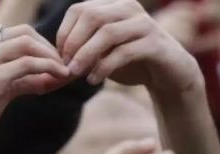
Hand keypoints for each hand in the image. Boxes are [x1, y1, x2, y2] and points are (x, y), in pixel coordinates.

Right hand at [0, 25, 68, 153]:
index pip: (15, 33)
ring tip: (65, 73)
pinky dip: (48, 69)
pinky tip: (58, 80)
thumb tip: (51, 76)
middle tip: (64, 66)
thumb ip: (21, 79)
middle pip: (24, 33)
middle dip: (49, 48)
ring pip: (28, 45)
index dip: (41, 45)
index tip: (56, 62)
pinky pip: (28, 65)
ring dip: (52, 58)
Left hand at [57, 0, 200, 91]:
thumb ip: (81, 56)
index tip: (59, 58)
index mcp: (114, 5)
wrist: (170, 75)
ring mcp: (145, 24)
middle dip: (74, 42)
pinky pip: (124, 51)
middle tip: (65, 66)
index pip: (80, 10)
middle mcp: (130, 8)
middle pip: (92, 16)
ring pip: (107, 32)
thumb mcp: (103, 56)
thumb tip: (49, 70)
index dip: (65, 33)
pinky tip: (95, 80)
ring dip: (87, 54)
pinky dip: (105, 66)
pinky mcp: (155, 44)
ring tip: (76, 74)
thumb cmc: (133, 63)